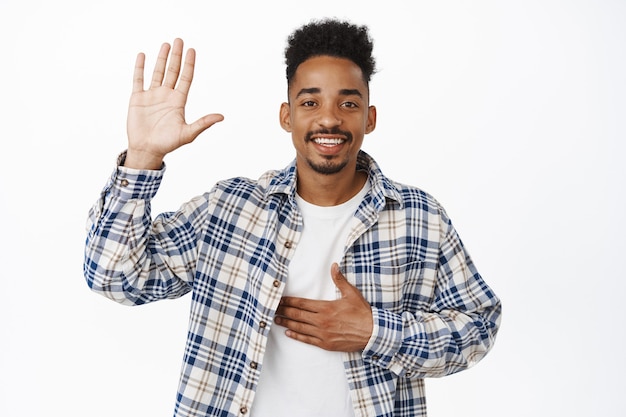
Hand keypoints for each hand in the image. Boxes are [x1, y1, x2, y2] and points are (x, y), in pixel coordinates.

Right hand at [125, 38, 223, 168]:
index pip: (186, 78)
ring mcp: (152, 96)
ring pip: (158, 72)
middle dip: (176, 56)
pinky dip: (140, 67)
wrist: (147, 150)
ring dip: (162, 58)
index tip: (192, 50)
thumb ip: (203, 123)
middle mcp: (166, 95)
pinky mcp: (138, 98)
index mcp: (178, 101)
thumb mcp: (188, 133)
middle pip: (173, 71)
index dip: (189, 64)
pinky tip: (143, 55)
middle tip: (179, 40)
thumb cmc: (168, 144)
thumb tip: (221, 117)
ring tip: (166, 44)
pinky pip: (139, 79)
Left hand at [275, 263, 372, 351]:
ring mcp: (322, 334)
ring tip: (276, 319)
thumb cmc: (362, 313)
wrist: (372, 333)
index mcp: (326, 307)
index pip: (302, 303)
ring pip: (300, 327)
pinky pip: (307, 339)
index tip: (280, 299)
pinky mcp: (325, 344)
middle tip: (273, 308)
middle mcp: (321, 321)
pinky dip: (297, 335)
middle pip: (297, 315)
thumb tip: (334, 266)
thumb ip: (340, 280)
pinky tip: (288, 332)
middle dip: (284, 311)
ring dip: (286, 322)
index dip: (289, 301)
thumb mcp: (351, 294)